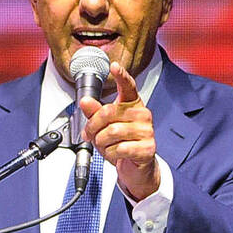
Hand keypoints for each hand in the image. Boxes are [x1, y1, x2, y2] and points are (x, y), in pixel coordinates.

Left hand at [80, 61, 159, 201]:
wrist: (136, 167)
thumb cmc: (121, 143)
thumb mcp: (103, 126)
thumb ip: (94, 113)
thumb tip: (85, 101)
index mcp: (132, 105)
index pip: (128, 86)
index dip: (121, 76)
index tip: (114, 66)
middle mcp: (142, 114)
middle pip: (108, 112)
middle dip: (93, 126)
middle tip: (89, 134)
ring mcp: (147, 131)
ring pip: (111, 132)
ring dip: (101, 142)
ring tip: (105, 146)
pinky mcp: (147, 148)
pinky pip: (119, 148)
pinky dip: (111, 154)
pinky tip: (115, 154)